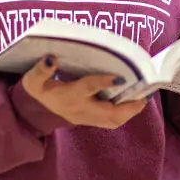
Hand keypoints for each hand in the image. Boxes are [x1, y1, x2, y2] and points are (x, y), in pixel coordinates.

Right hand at [21, 55, 147, 128]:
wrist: (33, 108)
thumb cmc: (38, 88)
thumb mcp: (33, 79)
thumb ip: (41, 70)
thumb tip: (51, 58)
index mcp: (68, 97)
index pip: (88, 88)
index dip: (103, 81)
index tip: (119, 77)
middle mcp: (80, 110)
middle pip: (109, 115)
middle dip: (129, 107)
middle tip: (146, 93)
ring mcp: (86, 118)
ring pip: (113, 121)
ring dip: (130, 111)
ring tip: (144, 97)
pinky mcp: (90, 119)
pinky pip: (111, 121)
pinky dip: (125, 113)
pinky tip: (134, 101)